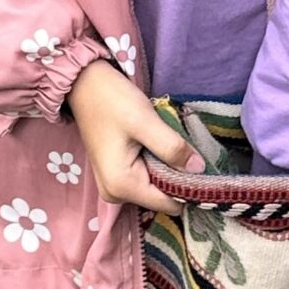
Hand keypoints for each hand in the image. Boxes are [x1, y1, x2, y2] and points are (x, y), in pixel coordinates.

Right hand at [68, 59, 202, 213]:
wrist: (85, 85)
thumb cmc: (110, 100)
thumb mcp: (144, 121)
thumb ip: (172, 148)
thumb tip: (199, 169)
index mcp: (122, 186)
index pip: (170, 204)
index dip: (190, 188)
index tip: (204, 167)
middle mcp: (116, 194)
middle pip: (164, 198)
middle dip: (179, 177)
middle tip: (187, 149)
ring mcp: (115, 187)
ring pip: (158, 188)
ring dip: (169, 169)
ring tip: (172, 144)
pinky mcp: (117, 176)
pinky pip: (148, 178)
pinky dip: (159, 165)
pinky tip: (160, 146)